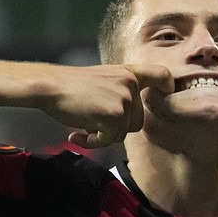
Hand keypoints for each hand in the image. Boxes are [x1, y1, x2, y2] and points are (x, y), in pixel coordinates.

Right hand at [42, 64, 173, 147]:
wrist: (49, 86)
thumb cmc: (72, 86)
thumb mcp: (104, 78)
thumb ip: (122, 90)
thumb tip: (135, 118)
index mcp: (129, 73)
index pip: (162, 75)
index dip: (168, 87)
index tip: (165, 95)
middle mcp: (131, 84)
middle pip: (137, 121)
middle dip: (116, 128)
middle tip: (93, 126)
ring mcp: (124, 99)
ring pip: (122, 133)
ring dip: (101, 136)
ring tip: (81, 128)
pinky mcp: (113, 115)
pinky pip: (109, 140)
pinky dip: (92, 143)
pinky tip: (76, 135)